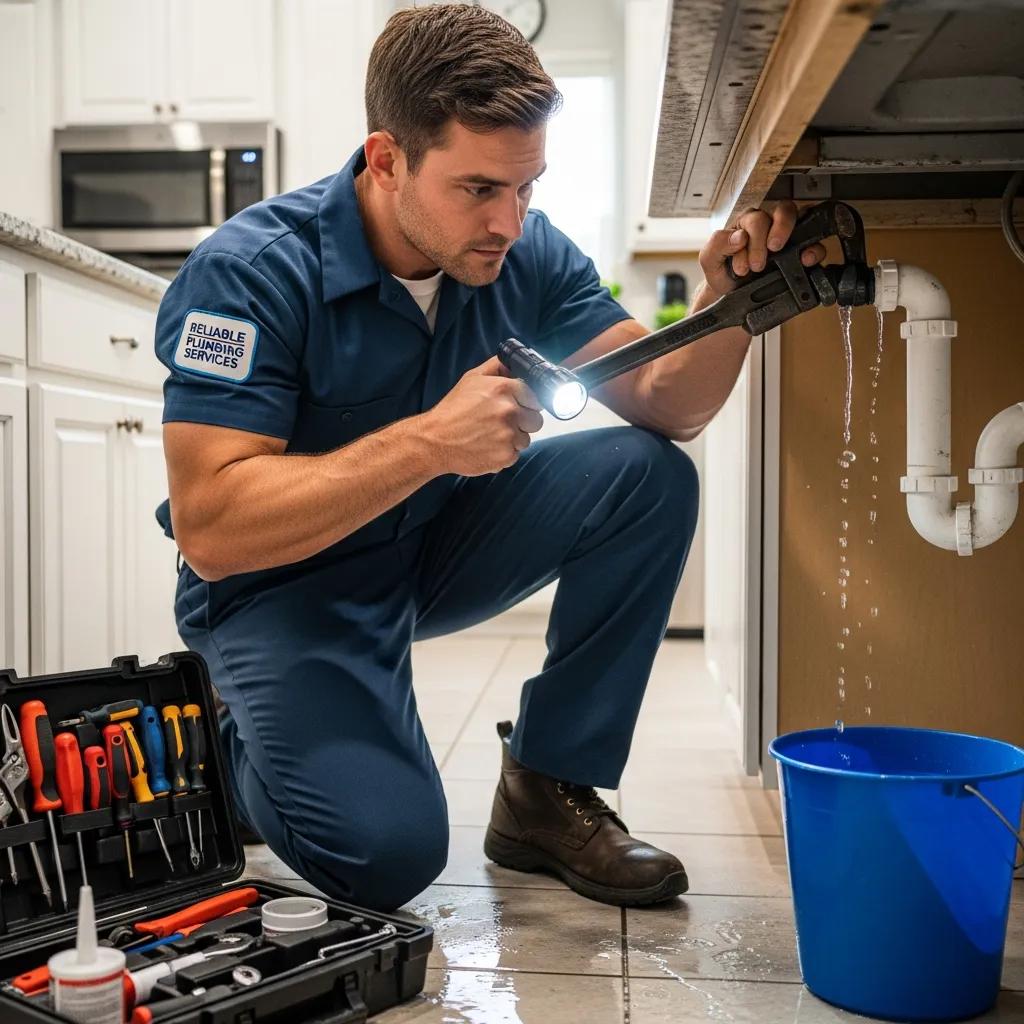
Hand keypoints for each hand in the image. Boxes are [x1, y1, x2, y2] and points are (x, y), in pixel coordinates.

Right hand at [421, 356, 544, 475]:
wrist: (435, 440)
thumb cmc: (452, 409)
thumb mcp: (472, 378)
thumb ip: (497, 367)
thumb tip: (516, 362)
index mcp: (504, 389)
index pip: (535, 397)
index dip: (525, 404)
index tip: (515, 408)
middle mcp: (509, 411)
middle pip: (536, 420)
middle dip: (522, 422)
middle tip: (501, 423)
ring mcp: (508, 435)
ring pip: (526, 439)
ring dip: (513, 439)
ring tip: (491, 436)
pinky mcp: (505, 456)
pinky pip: (515, 455)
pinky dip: (504, 454)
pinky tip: (488, 447)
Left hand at [698, 200, 827, 297]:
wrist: (730, 298)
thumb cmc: (722, 274)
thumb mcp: (709, 261)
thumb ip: (717, 244)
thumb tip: (739, 236)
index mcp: (747, 223)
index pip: (757, 219)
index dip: (751, 241)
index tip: (742, 268)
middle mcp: (769, 226)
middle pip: (783, 211)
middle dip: (775, 233)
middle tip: (761, 261)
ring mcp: (787, 239)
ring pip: (801, 219)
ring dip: (793, 236)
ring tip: (780, 255)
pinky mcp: (800, 255)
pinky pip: (816, 245)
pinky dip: (813, 251)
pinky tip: (804, 261)